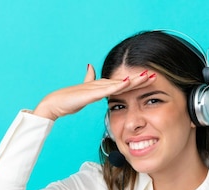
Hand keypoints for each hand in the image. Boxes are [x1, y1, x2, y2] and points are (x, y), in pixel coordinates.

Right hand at [33, 64, 155, 120]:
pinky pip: (107, 89)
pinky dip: (118, 85)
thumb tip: (90, 66)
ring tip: (147, 76)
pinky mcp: (90, 93)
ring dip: (133, 80)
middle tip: (155, 75)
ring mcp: (95, 88)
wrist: (54, 104)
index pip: (122, 84)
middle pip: (124, 82)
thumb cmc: (67, 100)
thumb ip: (88, 80)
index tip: (149, 79)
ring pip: (118, 83)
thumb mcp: (83, 91)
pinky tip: (128, 82)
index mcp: (101, 87)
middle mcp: (100, 85)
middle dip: (139, 79)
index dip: (136, 81)